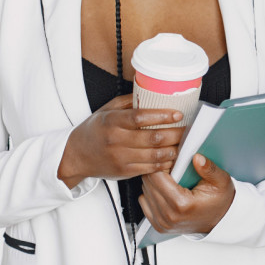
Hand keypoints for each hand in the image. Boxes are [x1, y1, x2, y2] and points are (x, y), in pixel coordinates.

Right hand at [58, 94, 183, 188]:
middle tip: (188, 128)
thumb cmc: (95, 130)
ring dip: (175, 149)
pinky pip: (151, 168)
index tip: (178, 113)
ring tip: (184, 142)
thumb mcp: (107, 110)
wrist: (76, 155)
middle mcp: (116, 140)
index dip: (162, 115)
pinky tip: (174, 155)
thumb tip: (154, 94)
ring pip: (156, 155)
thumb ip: (129, 102)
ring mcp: (121, 158)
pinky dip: (166, 162)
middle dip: (176, 133)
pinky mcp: (125, 171)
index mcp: (112, 121)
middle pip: (153, 138)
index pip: (140, 117)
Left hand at [139, 154, 235, 235]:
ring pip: (144, 192)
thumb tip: (197, 158)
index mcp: (181, 204)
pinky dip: (151, 194)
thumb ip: (209, 169)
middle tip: (170, 167)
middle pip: (148, 183)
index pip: (156, 177)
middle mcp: (169, 215)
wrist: (220, 220)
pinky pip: (144, 203)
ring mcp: (163, 222)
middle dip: (156, 172)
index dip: (161, 164)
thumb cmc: (220, 201)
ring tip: (169, 179)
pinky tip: (164, 190)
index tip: (170, 160)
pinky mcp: (159, 226)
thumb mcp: (221, 181)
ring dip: (153, 183)